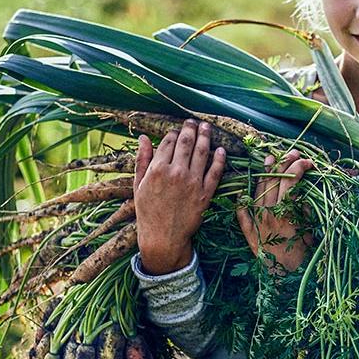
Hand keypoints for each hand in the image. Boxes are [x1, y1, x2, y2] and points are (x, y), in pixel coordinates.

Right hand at [132, 119, 225, 274]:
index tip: (176, 130)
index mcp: (157, 169)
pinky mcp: (205, 194)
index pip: (168, 142)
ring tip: (207, 127)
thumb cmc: (147, 212)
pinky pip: (215, 173)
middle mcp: (176, 173)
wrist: (162, 237)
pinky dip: (219, 160)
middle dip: (190, 129)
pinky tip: (221, 150)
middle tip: (193, 122)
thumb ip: (142, 160)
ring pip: (202, 153)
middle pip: (186, 143)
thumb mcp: (138, 185)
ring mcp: (192, 183)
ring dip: (206, 137)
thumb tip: (142, 137)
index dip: (173, 133)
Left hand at [236, 150, 314, 273]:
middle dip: (285, 164)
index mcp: (287, 211)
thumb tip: (300, 197)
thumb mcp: (308, 231)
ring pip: (259, 190)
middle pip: (275, 180)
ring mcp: (258, 219)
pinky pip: (242, 213)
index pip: (292, 180)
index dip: (300, 167)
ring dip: (265, 174)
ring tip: (270, 160)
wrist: (283, 276)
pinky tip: (242, 193)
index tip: (308, 162)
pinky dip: (242, 202)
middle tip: (292, 154)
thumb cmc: (300, 256)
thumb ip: (303, 212)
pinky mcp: (249, 231)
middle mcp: (270, 211)